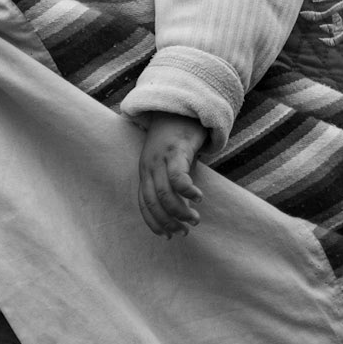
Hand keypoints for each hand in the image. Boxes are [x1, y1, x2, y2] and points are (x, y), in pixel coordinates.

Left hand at [138, 112, 208, 238]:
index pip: (144, 205)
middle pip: (153, 203)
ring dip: (180, 211)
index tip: (166, 237)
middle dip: (168, 222)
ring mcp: (160, 158)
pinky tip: (199, 197)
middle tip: (184, 232)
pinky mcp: (175, 149)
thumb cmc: (177, 139)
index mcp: (145, 172)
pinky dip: (187, 191)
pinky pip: (177, 176)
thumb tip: (183, 211)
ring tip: (194, 220)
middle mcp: (148, 167)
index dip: (154, 223)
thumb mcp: (170, 164)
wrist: (180, 107)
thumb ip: (173, 186)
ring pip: (165, 194)